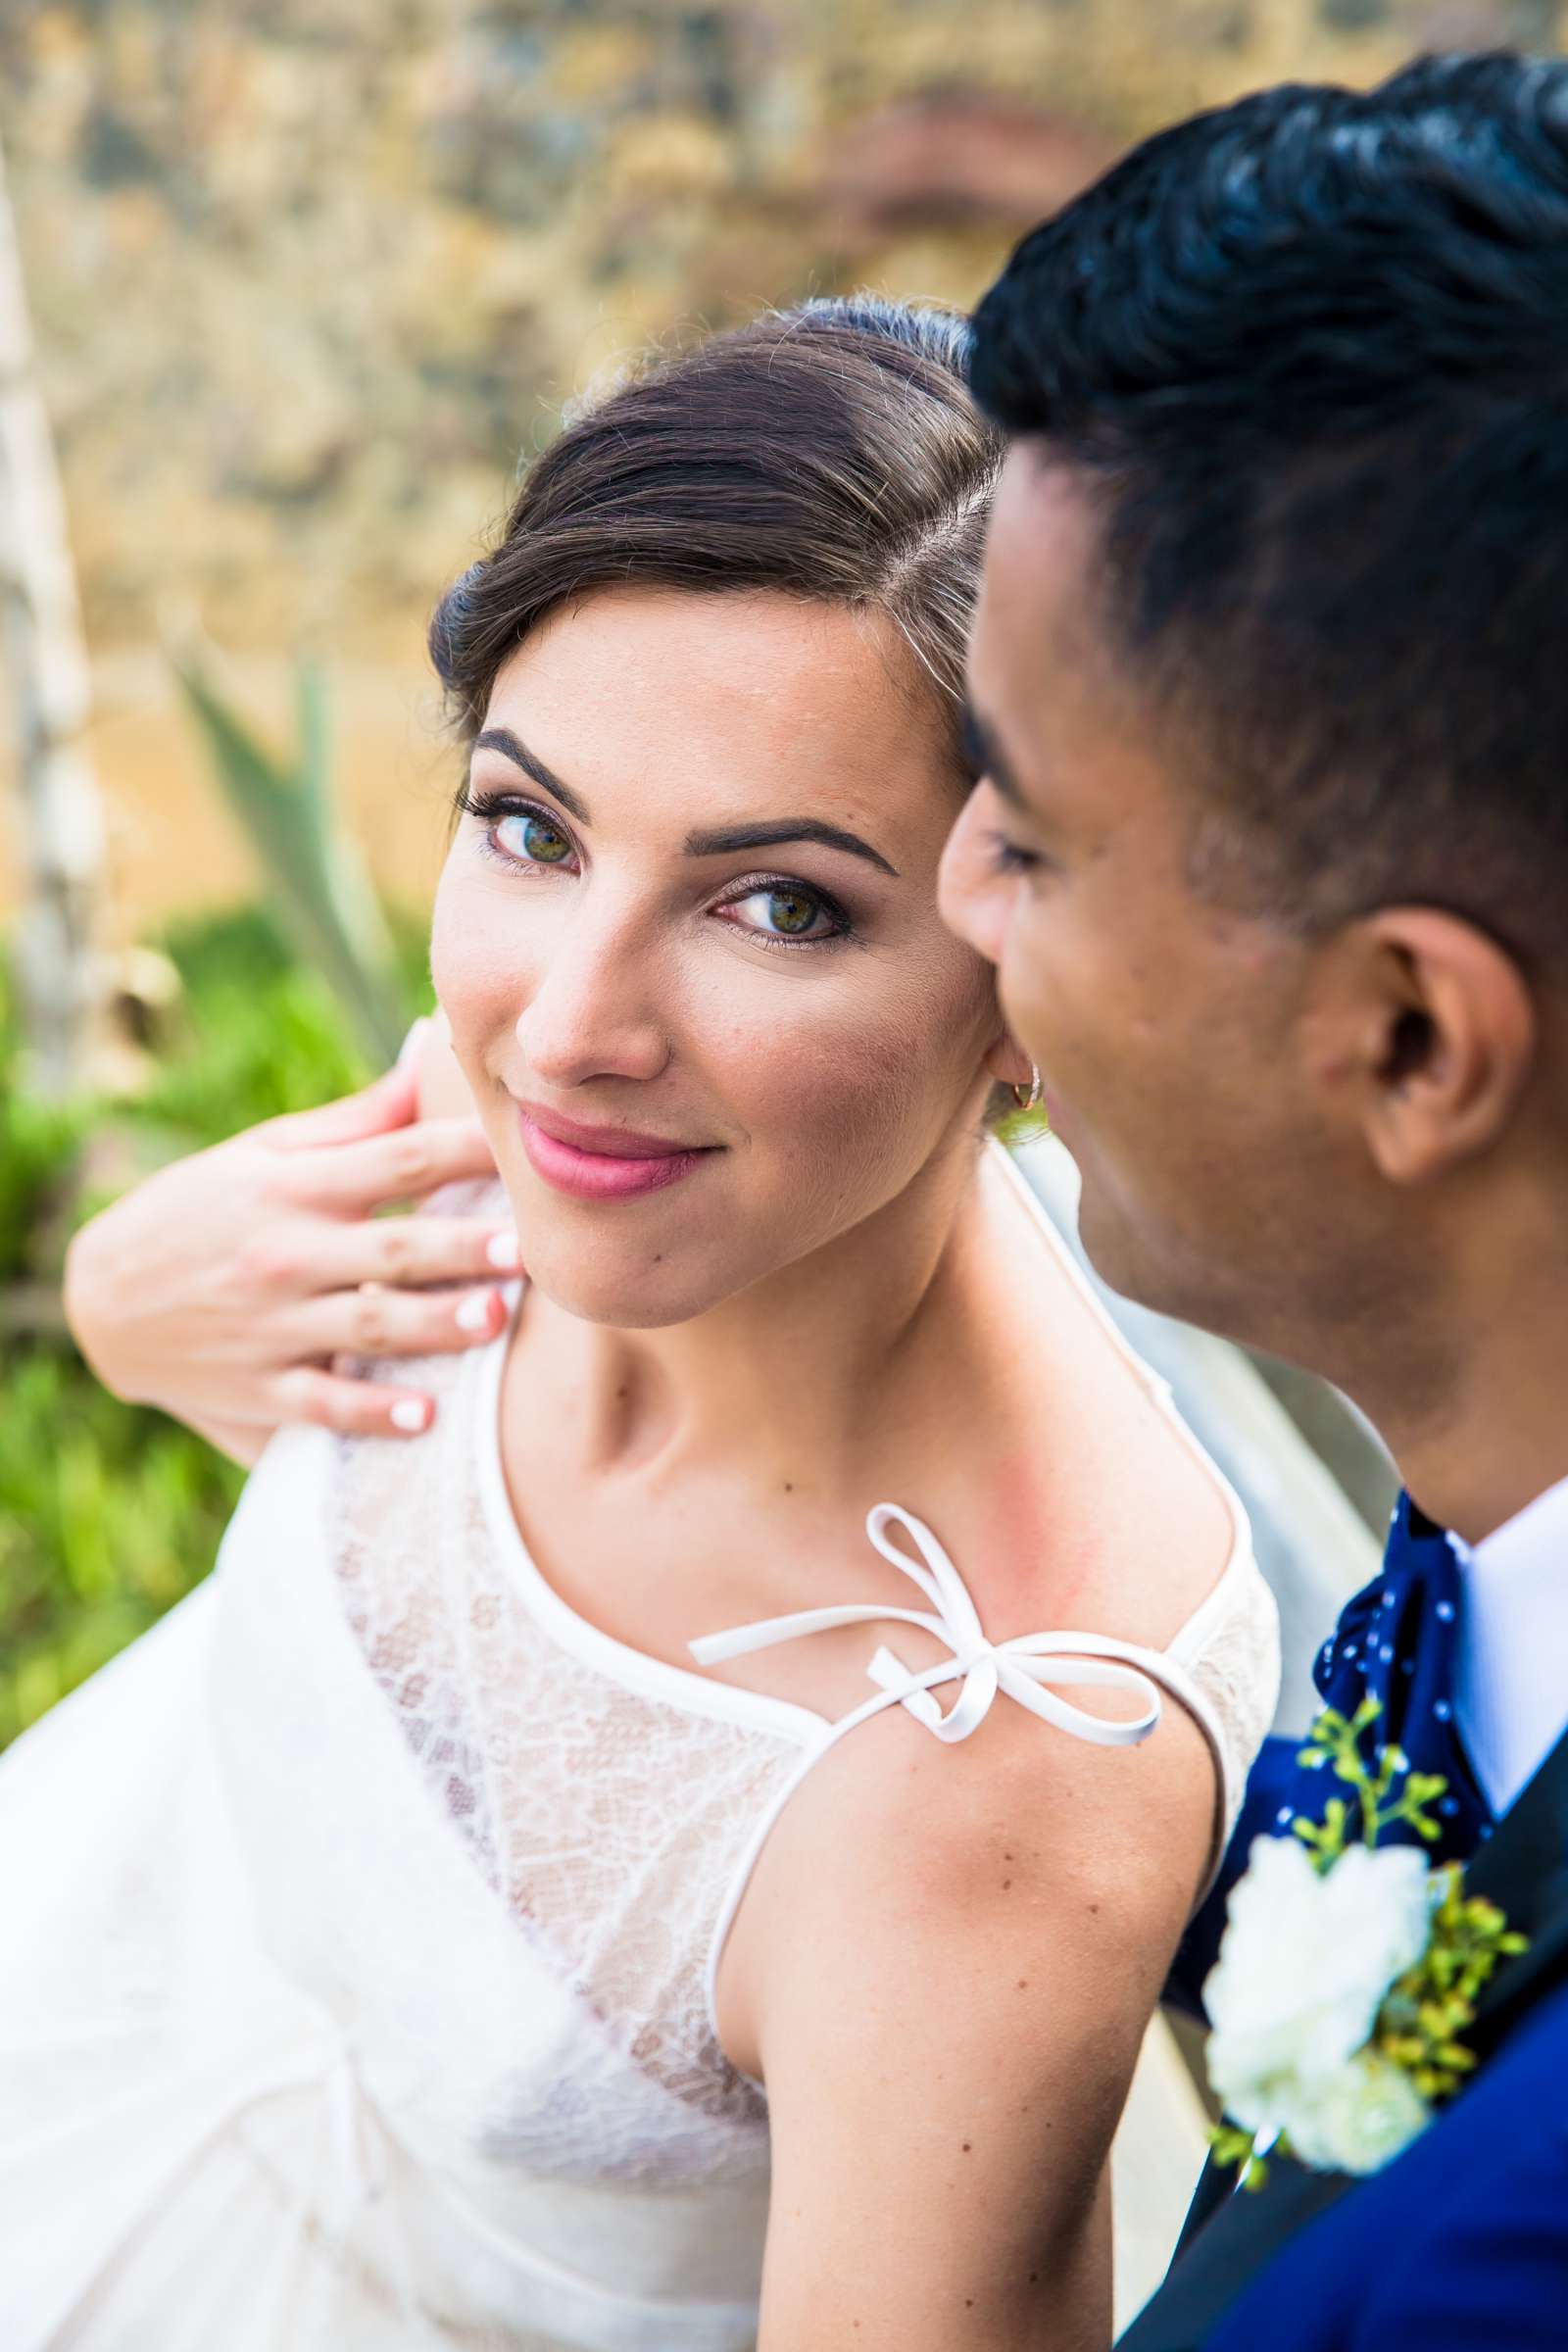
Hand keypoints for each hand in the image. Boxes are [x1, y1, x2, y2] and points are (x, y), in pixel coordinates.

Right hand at [64, 1056, 515, 1460]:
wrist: (99, 1299)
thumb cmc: (200, 1211)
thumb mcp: (261, 1153)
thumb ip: (355, 1121)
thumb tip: (432, 1055)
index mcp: (296, 1187)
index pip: (397, 1161)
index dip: (464, 1151)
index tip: (525, 1149)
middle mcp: (287, 1254)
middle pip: (393, 1249)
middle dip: (462, 1248)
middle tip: (527, 1248)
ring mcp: (272, 1325)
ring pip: (368, 1327)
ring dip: (433, 1325)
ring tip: (492, 1319)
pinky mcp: (258, 1387)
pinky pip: (323, 1403)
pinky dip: (372, 1414)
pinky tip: (426, 1416)